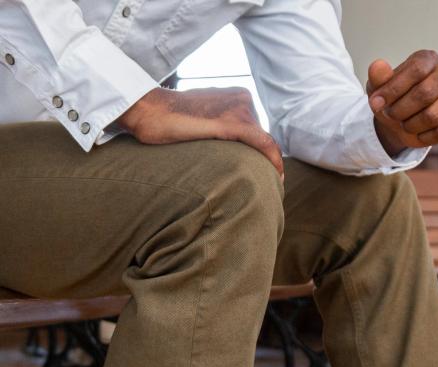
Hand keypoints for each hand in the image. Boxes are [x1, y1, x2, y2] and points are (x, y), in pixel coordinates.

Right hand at [119, 87, 283, 177]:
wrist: (148, 110)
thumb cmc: (168, 120)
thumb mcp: (202, 120)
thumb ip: (220, 129)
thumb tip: (230, 151)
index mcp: (238, 97)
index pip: (258, 132)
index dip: (267, 155)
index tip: (271, 175)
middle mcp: (243, 100)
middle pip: (262, 139)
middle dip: (267, 162)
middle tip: (272, 186)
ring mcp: (239, 110)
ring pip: (264, 145)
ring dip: (270, 166)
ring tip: (272, 187)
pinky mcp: (232, 124)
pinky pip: (263, 144)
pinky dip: (273, 162)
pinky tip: (277, 177)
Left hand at [367, 51, 437, 156]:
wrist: (403, 121)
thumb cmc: (392, 100)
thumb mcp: (379, 88)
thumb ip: (378, 77)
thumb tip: (378, 66)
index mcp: (427, 59)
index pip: (416, 70)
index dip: (394, 89)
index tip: (377, 104)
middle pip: (425, 93)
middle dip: (402, 110)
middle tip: (392, 116)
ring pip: (434, 115)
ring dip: (412, 125)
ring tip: (405, 124)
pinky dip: (425, 138)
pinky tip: (419, 133)